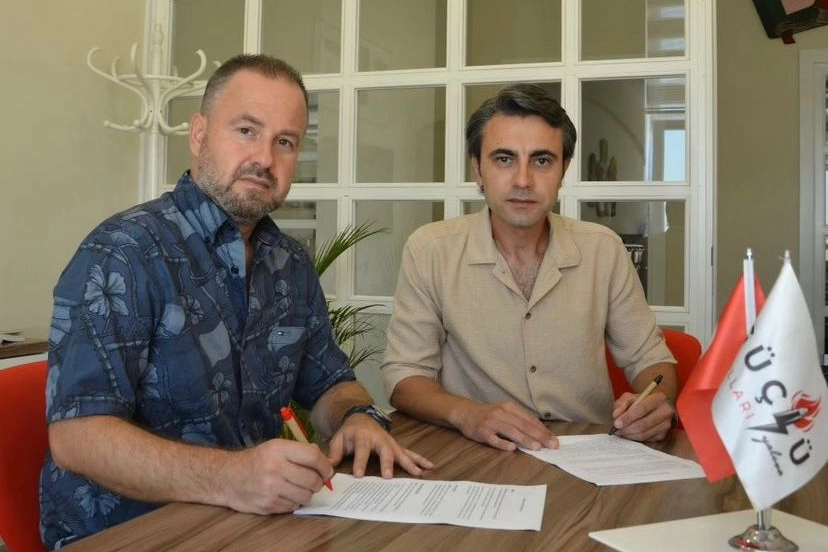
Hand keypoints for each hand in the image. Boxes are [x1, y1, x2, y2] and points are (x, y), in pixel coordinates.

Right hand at [217, 439, 333, 513]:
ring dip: (307, 493)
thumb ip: (300, 450)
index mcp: (279, 450)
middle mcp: (275, 468)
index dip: (325, 465)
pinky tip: (286, 494)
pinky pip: (294, 506)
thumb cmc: (256, 460)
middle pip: (313, 480)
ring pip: (306, 496)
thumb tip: (324, 460)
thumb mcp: (275, 446)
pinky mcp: (268, 505)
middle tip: (315, 481)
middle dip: (319, 482)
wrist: (227, 478)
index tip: (327, 470)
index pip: (313, 457)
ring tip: (300, 488)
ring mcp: (271, 489)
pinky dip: (294, 502)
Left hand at [327, 414, 433, 477]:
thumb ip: (334, 454)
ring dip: (410, 463)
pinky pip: (409, 453)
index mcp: (362, 437)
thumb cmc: (349, 432)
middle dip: (387, 463)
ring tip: (420, 473)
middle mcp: (379, 439)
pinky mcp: (396, 446)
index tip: (359, 476)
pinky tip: (430, 467)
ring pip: (401, 452)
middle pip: (385, 451)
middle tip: (388, 477)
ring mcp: (390, 442)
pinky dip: (420, 460)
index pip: (361, 450)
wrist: (361, 417)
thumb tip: (327, 469)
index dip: (360, 462)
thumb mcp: (338, 439)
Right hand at [454, 400, 557, 451]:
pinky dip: (503, 443)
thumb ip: (521, 421)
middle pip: (523, 425)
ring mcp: (491, 422)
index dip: (543, 430)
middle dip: (539, 435)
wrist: (466, 413)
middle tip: (551, 445)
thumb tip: (541, 433)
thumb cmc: (491, 415)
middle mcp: (501, 413)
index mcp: (509, 407)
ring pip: (511, 431)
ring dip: (525, 439)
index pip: (529, 419)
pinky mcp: (482, 432)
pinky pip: (494, 439)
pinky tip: (512, 448)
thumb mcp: (506, 412)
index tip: (554, 439)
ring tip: (537, 447)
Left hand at [611, 391, 673, 441]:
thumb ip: (621, 405)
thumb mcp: (628, 398)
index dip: (628, 417)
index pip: (642, 409)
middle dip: (627, 429)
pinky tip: (628, 435)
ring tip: (620, 433)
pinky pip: (646, 440)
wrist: (651, 408)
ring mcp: (666, 425)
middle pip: (644, 424)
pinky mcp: (663, 435)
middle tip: (616, 430)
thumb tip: (617, 416)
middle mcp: (666, 411)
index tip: (617, 423)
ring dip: (629, 435)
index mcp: (659, 398)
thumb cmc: (638, 402)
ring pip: (645, 434)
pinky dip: (635, 439)